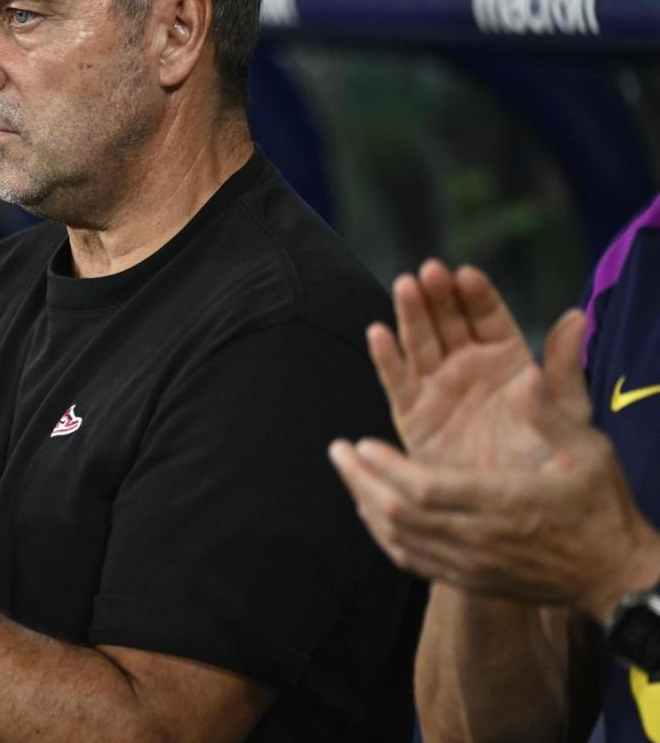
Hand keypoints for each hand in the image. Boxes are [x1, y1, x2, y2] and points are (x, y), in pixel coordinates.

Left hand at [329, 402, 659, 618]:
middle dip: (361, 481)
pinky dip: (383, 534)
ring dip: (365, 505)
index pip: (426, 490)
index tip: (362, 443)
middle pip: (399, 514)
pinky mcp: (467, 580)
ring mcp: (470, 565)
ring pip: (398, 539)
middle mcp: (478, 539)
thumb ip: (550, 413)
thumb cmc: (601, 509)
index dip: (386, 468)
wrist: (614, 577)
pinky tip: (371, 511)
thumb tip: (524, 372)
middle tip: (338, 452)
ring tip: (348, 474)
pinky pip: (410, 560)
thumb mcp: (587, 451)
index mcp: (503, 504)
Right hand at [367, 260, 566, 469]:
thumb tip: (578, 317)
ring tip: (404, 288)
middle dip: (438, 296)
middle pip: (449, 322)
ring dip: (410, 315)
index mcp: (505, 360)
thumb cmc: (545, 462)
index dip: (477, 296)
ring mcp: (437, 388)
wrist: (511, 511)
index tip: (466, 275)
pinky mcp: (411, 414)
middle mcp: (468, 367)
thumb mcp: (566, 411)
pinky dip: (386, 358)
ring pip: (419, 344)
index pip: (489, 318)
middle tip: (429, 273)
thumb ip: (565, 365)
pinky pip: (396, 382)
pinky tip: (379, 334)